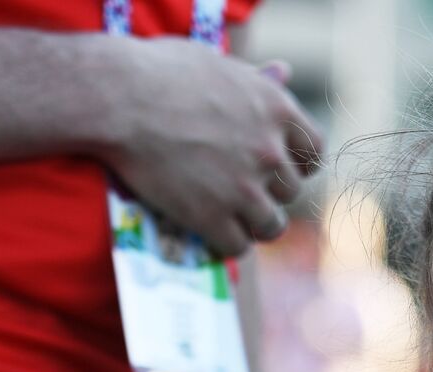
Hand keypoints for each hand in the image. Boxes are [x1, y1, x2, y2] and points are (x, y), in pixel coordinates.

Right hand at [101, 38, 322, 255]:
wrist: (118, 98)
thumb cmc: (160, 72)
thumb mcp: (218, 65)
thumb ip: (255, 79)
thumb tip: (283, 73)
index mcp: (277, 108)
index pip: (313, 151)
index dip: (298, 164)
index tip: (281, 169)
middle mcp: (269, 150)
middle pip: (291, 191)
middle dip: (270, 193)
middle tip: (244, 193)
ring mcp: (244, 187)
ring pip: (271, 225)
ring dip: (254, 226)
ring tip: (235, 221)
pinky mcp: (213, 216)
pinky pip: (237, 246)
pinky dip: (225, 243)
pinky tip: (211, 233)